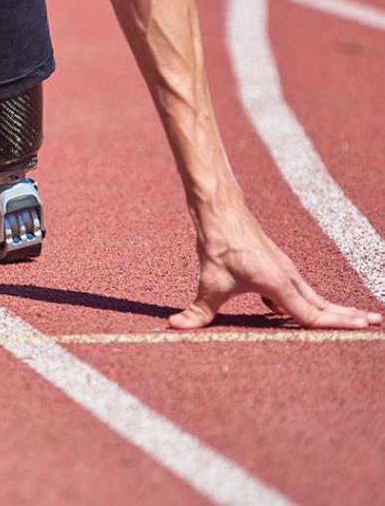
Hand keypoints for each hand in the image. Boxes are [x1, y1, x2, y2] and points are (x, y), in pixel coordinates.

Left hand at [170, 203, 382, 329]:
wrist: (220, 210)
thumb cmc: (219, 243)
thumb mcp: (208, 281)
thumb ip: (197, 311)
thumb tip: (174, 326)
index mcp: (278, 283)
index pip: (311, 314)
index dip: (335, 325)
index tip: (361, 328)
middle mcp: (288, 276)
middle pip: (321, 304)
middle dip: (347, 316)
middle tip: (375, 324)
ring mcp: (284, 269)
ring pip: (311, 296)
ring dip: (330, 309)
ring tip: (353, 319)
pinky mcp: (275, 265)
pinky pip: (297, 290)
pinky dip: (306, 302)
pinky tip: (292, 313)